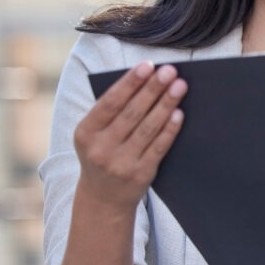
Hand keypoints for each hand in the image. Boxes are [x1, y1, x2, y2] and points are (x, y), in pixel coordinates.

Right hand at [73, 61, 186, 210]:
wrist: (103, 198)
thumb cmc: (104, 152)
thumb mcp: (95, 134)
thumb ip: (112, 111)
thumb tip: (145, 80)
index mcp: (85, 133)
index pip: (109, 103)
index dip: (130, 83)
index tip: (148, 66)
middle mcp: (100, 149)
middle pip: (131, 113)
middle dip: (152, 89)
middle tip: (170, 71)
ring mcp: (120, 163)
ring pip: (148, 128)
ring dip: (166, 104)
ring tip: (180, 86)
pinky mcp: (140, 174)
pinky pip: (159, 147)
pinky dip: (170, 128)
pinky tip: (179, 113)